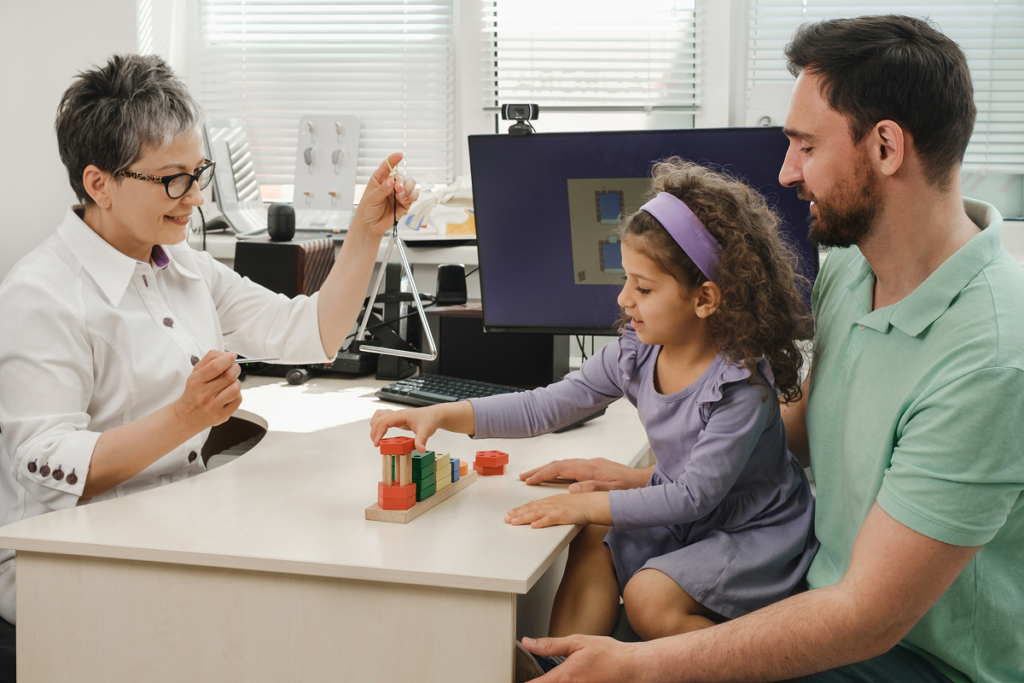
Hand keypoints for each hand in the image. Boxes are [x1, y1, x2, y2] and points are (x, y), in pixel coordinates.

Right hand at [173, 350, 241, 432]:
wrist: (187, 416)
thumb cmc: (194, 392)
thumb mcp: (195, 373)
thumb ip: (209, 359)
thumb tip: (226, 354)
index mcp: (196, 381)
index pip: (216, 366)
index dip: (228, 359)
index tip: (231, 356)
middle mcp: (203, 394)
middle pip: (229, 376)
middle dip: (235, 368)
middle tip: (233, 368)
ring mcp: (213, 406)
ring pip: (235, 388)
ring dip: (236, 382)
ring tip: (230, 383)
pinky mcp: (222, 415)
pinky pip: (238, 400)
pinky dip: (237, 394)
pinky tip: (229, 394)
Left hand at [349, 152, 419, 239]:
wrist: (370, 226)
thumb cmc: (367, 210)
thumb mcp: (371, 198)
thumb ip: (382, 189)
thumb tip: (391, 181)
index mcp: (380, 179)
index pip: (387, 166)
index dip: (393, 160)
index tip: (399, 155)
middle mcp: (390, 184)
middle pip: (402, 176)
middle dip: (402, 181)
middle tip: (398, 189)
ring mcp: (398, 193)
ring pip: (410, 184)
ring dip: (408, 189)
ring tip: (400, 197)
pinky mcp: (405, 202)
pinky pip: (413, 195)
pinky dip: (411, 196)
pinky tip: (403, 201)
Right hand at [369, 405, 443, 451]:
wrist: (435, 415)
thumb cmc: (430, 420)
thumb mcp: (426, 431)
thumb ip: (421, 441)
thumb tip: (420, 450)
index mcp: (402, 415)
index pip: (384, 421)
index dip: (378, 432)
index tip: (377, 443)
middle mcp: (397, 414)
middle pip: (379, 419)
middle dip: (374, 432)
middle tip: (376, 444)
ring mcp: (396, 415)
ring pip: (378, 416)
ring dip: (374, 426)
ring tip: (376, 438)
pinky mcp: (397, 418)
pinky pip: (383, 417)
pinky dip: (378, 424)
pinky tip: (381, 432)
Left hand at [505, 492, 609, 527]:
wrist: (595, 503)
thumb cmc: (583, 505)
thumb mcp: (565, 504)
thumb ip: (554, 507)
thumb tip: (543, 513)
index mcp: (552, 500)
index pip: (533, 504)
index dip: (521, 509)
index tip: (511, 513)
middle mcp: (552, 503)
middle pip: (531, 508)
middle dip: (517, 513)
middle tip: (506, 518)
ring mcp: (557, 508)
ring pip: (537, 513)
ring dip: (524, 518)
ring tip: (513, 522)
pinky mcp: (564, 515)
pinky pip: (550, 520)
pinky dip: (541, 522)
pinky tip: (533, 526)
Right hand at [520, 457, 651, 492]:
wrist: (644, 481)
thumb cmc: (630, 488)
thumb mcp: (612, 491)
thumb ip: (592, 489)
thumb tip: (572, 489)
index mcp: (588, 469)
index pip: (559, 469)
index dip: (542, 474)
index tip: (529, 480)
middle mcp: (587, 464)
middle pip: (557, 464)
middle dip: (538, 470)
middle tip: (523, 476)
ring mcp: (589, 464)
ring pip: (562, 464)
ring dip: (546, 469)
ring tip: (534, 476)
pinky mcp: (593, 467)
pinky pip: (569, 466)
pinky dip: (557, 470)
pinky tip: (554, 475)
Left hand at [523, 635, 654, 682]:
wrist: (635, 669)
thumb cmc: (610, 655)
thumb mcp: (578, 642)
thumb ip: (551, 645)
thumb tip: (529, 643)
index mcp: (563, 677)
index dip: (523, 682)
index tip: (513, 677)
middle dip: (539, 682)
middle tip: (539, 675)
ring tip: (559, 675)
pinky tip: (572, 678)